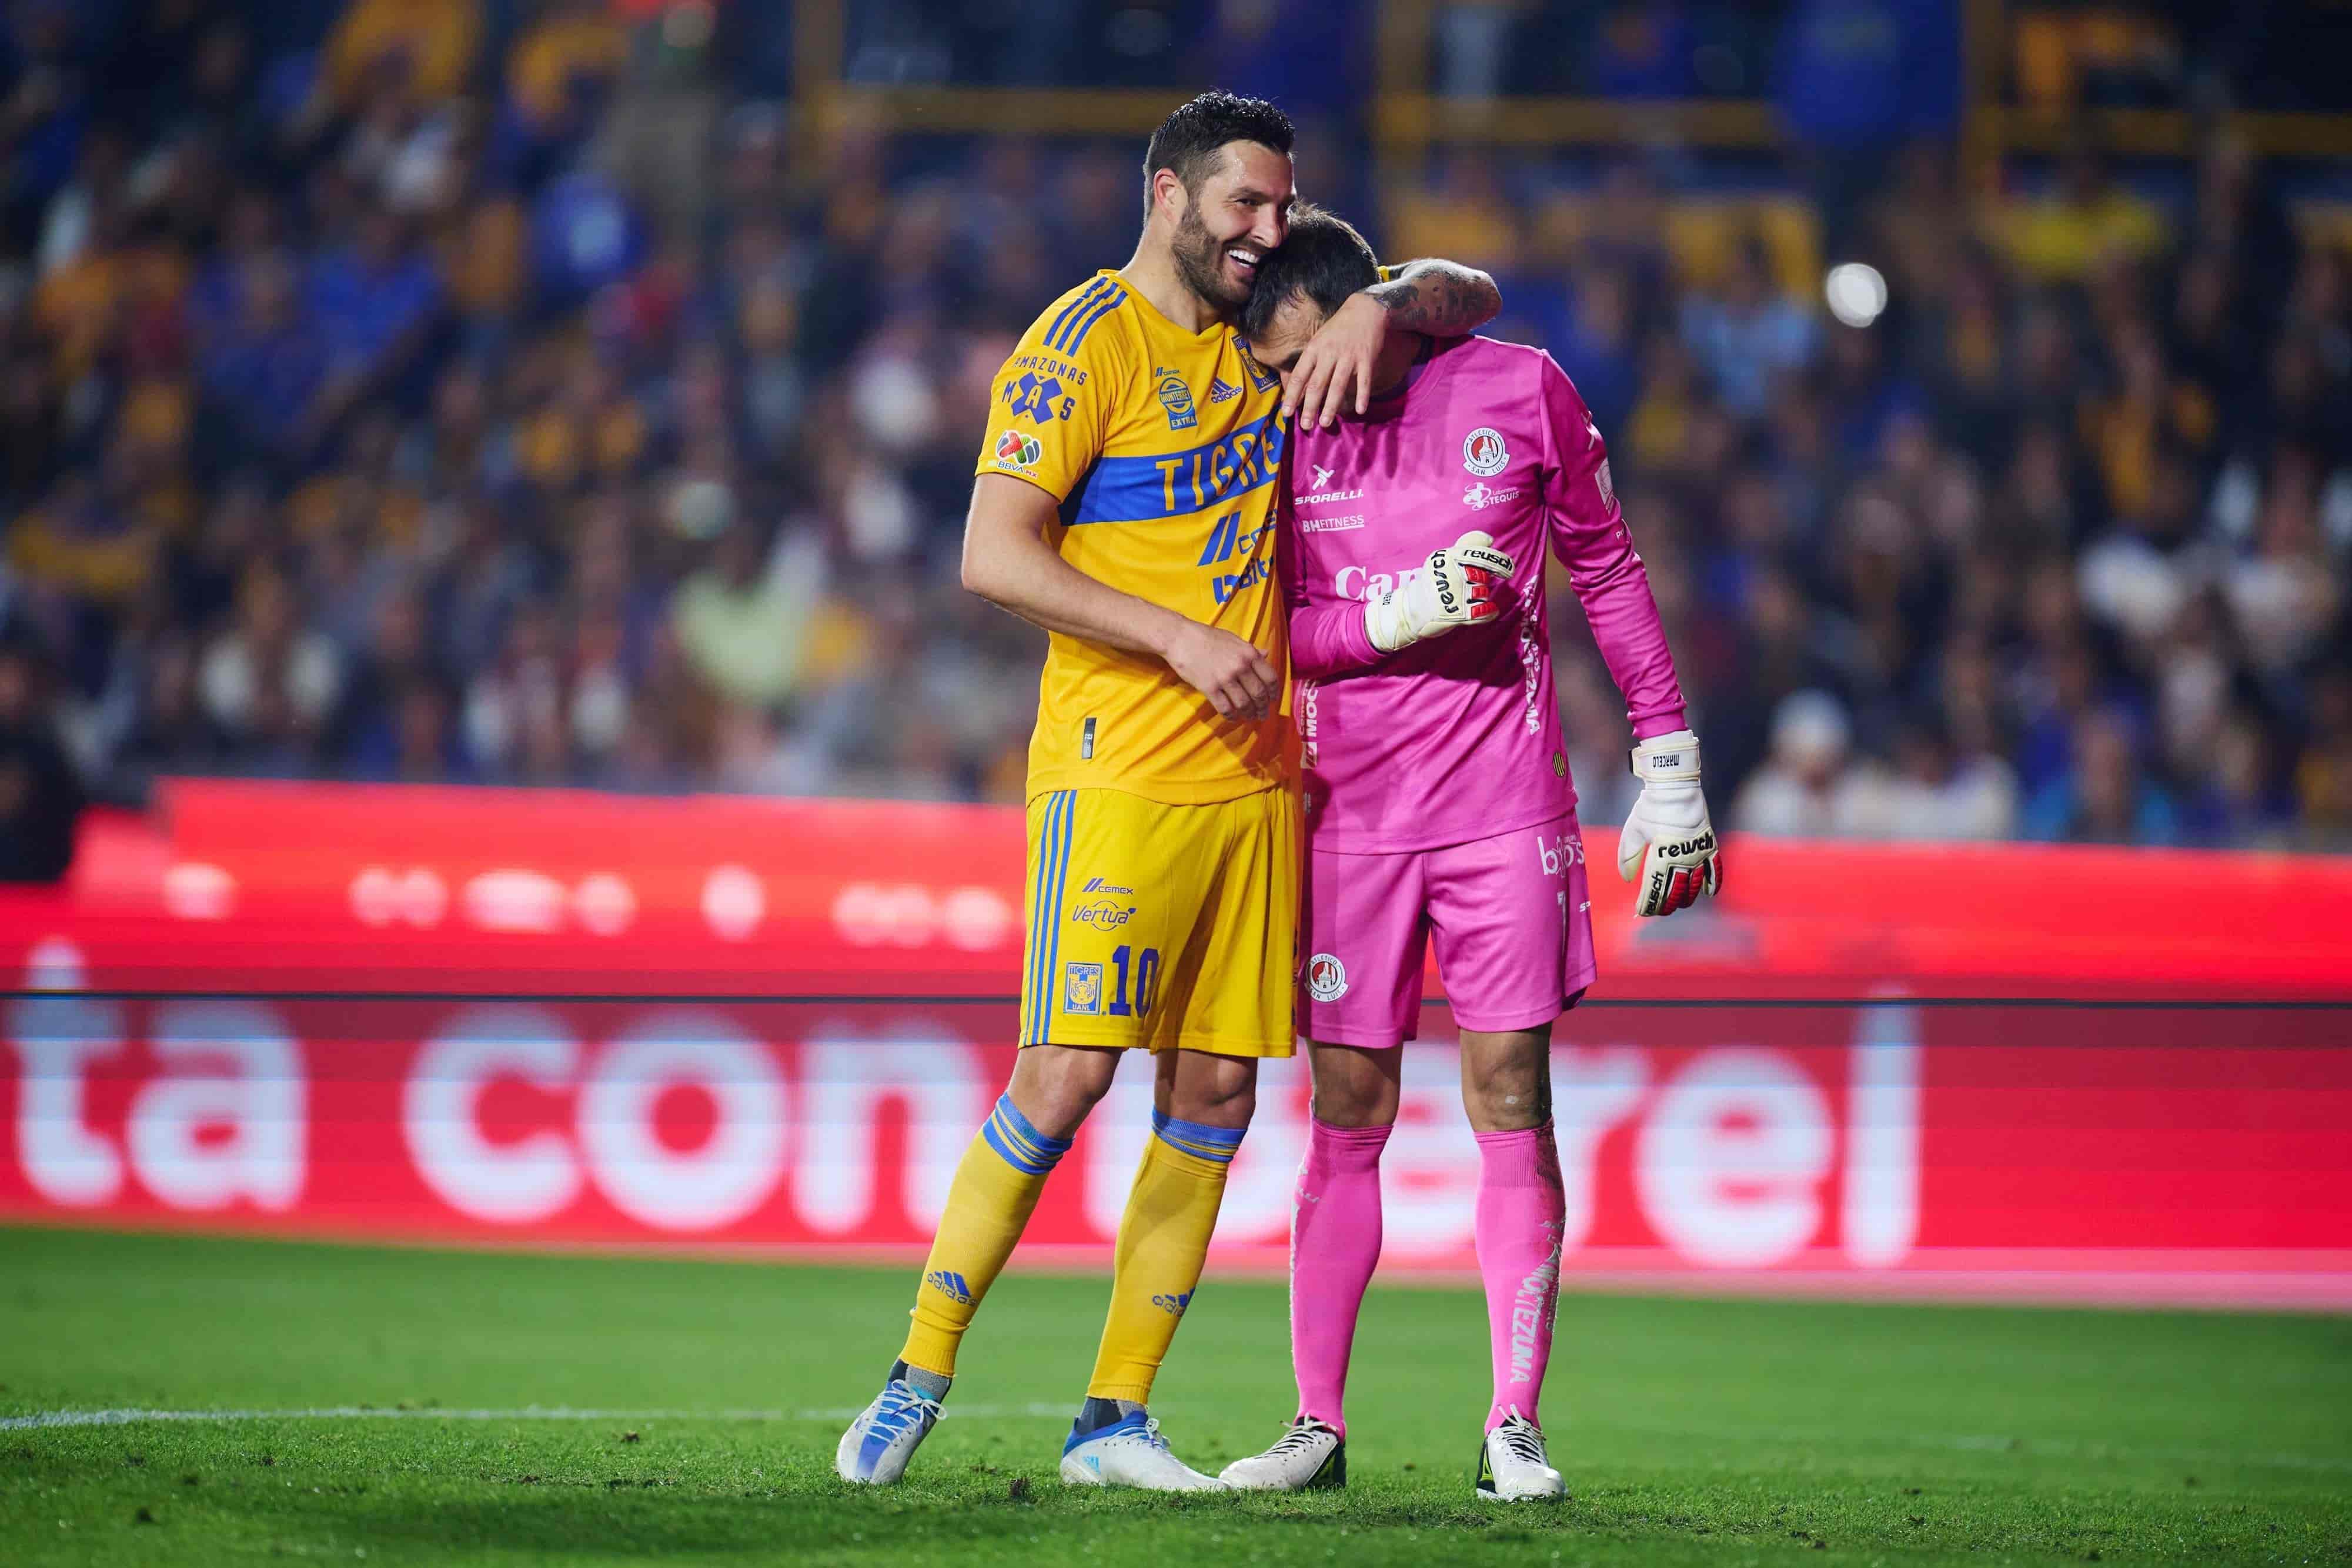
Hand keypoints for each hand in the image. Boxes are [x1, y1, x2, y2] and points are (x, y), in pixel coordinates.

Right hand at [1161, 618, 1279, 721]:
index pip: (1270, 678)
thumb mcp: (1233, 639)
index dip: (1274, 692)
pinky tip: (1232, 717)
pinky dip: (1231, 716)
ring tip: (1250, 717)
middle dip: (1263, 708)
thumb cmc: (1207, 637)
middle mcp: (1240, 666)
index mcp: (1249, 653)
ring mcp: (1224, 678)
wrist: (1180, 638)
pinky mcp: (1209, 688)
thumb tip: (1266, 654)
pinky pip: (1225, 708)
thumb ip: (1251, 650)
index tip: (1273, 700)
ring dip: (1249, 714)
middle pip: (1259, 694)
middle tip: (1263, 715)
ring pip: (1244, 704)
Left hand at [1281, 293, 1387, 429]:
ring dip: (1331, 406)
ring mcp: (1349, 357)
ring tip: (1325, 423)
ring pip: (1337, 385)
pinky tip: (1359, 410)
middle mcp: (1329, 353)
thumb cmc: (1338, 328)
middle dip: (1309, 406)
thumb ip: (1309, 362)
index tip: (1286, 412)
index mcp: (1314, 349)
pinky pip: (1363, 380)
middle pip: (1317, 384)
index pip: (1300, 375)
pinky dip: (1362, 396)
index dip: (1292, 395)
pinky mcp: (1366, 359)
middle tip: (1305, 426)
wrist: (1365, 309)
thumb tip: (1295, 386)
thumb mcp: (1318, 340)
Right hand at [1364, 531, 1515, 652]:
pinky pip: (1485, 612)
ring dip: (1480, 597)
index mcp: (1448, 557)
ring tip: (1464, 598)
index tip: (1506, 569)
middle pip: (1484, 575)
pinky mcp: (1460, 614)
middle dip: (1480, 581)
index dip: (1499, 561)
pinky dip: (1489, 612)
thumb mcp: (1442, 559)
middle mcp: (1452, 573)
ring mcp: (1456, 594)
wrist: (1411, 611)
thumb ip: (1465, 546)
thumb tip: (1489, 539)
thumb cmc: (1431, 582)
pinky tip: (1485, 610)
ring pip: (1484, 593)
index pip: (1480, 553)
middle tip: (1469, 585)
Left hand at [1616, 729, 1722, 916]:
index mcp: (1661, 857)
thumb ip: (1627, 857)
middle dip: (1664, 905)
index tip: (1640, 911)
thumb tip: (1626, 879)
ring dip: (1685, 899)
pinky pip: (1716, 870)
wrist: (1676, 788)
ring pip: (1694, 886)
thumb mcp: (1632, 832)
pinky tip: (1708, 894)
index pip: (1654, 889)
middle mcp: (1682, 859)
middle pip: (1675, 892)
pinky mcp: (1709, 846)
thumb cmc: (1650, 809)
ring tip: (1676, 905)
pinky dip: (1712, 884)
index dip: (1647, 904)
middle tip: (1655, 910)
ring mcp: (1698, 853)